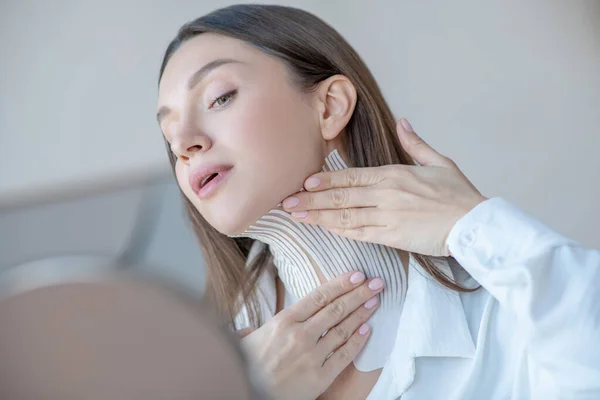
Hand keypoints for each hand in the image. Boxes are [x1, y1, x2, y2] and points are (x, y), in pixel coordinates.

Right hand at [241, 271, 383, 399]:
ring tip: (375, 301)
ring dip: (362, 313)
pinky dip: (357, 341)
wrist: (249, 395)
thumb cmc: (247, 368)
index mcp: (283, 321)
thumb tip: (250, 330)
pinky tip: (367, 329)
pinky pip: (343, 355)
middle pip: (336, 309)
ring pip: (343, 329)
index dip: (341, 284)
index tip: (357, 275)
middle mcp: (300, 335)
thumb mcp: (246, 341)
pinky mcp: (320, 377)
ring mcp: (312, 356)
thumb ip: (256, 330)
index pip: (319, 297)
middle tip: (377, 283)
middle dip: (359, 293)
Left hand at [281, 118, 486, 256]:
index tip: (304, 182)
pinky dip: (338, 231)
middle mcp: (385, 194)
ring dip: (317, 216)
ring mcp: (387, 216)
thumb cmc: (459, 194)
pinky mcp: (392, 237)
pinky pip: (359, 233)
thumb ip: (415, 143)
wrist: (475, 224)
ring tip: (295, 216)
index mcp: (394, 174)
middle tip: (286, 202)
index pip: (351, 175)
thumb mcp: (439, 162)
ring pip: (344, 216)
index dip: (325, 179)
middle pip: (340, 196)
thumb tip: (402, 122)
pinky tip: (322, 229)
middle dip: (311, 200)